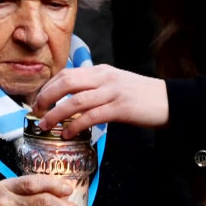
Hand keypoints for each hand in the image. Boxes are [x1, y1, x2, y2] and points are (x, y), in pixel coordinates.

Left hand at [32, 65, 168, 137]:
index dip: (48, 87)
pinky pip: (91, 116)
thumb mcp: (115, 84)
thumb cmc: (141, 97)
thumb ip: (95, 88)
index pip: (67, 73)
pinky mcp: (121, 108)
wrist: (169, 101)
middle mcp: (104, 78)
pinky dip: (76, 125)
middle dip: (46, 97)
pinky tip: (68, 134)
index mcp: (101, 71)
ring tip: (45, 125)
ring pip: (75, 100)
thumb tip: (72, 101)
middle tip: (36, 111)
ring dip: (56, 114)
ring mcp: (112, 92)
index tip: (38, 100)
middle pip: (66, 82)